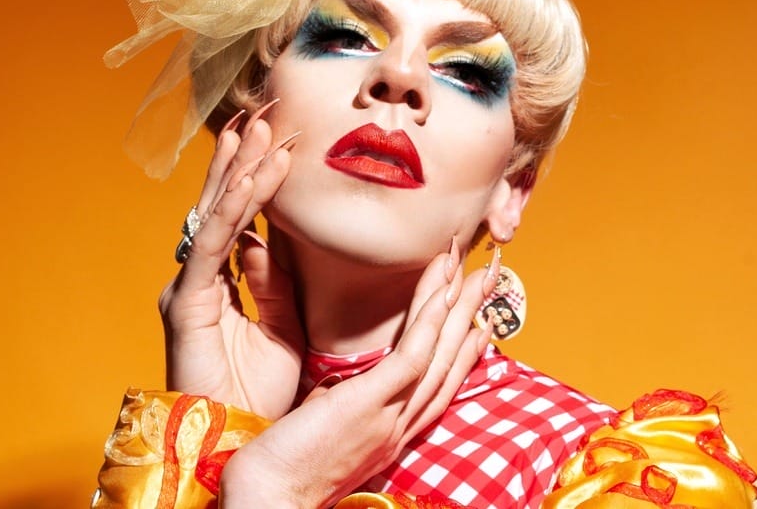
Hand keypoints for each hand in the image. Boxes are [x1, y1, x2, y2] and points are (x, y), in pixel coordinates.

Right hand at [159, 100, 303, 419]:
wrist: (237, 445)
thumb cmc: (260, 395)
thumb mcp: (281, 326)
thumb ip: (273, 279)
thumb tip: (268, 234)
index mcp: (220, 285)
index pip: (238, 219)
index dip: (257, 179)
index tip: (282, 140)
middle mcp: (199, 280)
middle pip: (222, 207)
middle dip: (244, 159)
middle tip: (267, 112)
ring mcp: (190, 288)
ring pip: (215, 215)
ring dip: (240, 168)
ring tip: (261, 126)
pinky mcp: (188, 302)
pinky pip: (216, 243)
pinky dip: (237, 205)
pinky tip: (256, 174)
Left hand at [218, 246, 499, 508]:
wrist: (269, 497)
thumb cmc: (285, 468)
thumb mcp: (324, 432)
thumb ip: (341, 407)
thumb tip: (337, 388)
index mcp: (390, 434)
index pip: (435, 387)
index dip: (459, 354)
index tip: (476, 324)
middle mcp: (399, 426)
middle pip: (447, 367)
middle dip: (469, 319)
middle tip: (487, 279)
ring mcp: (389, 416)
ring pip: (436, 355)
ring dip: (457, 308)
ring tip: (472, 270)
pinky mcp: (370, 404)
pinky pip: (412, 356)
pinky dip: (430, 321)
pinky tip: (443, 291)